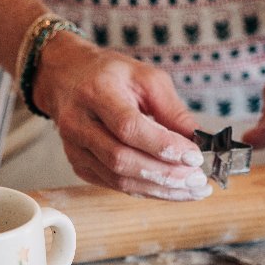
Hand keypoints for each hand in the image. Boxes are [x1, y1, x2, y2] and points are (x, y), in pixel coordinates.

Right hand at [32, 33, 211, 199]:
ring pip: (119, 179)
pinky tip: (168, 189)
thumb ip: (172, 109)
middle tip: (197, 179)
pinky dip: (145, 190)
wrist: (67, 77)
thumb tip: (198, 139)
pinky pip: (114, 185)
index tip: (194, 156)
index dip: (163, 145)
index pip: (129, 127)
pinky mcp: (79, 165)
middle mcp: (80, 123)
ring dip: (159, 189)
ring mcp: (76, 148)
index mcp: (98, 93)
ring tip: (191, 189)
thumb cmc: (110, 74)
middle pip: (122, 159)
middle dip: (165, 173)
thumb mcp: (147, 78)